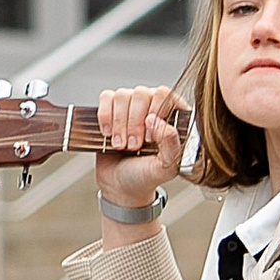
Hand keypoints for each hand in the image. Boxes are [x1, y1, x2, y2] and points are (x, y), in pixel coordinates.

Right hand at [94, 86, 184, 213]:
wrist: (121, 186)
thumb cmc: (146, 176)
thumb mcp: (165, 167)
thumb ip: (171, 145)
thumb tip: (156, 121)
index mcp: (174, 116)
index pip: (166, 95)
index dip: (155, 113)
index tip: (149, 138)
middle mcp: (154, 106)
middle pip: (141, 94)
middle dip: (133, 122)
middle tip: (133, 146)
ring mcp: (132, 106)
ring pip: (123, 95)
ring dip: (119, 123)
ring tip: (121, 145)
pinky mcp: (112, 109)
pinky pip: (106, 98)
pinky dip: (105, 116)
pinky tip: (108, 134)